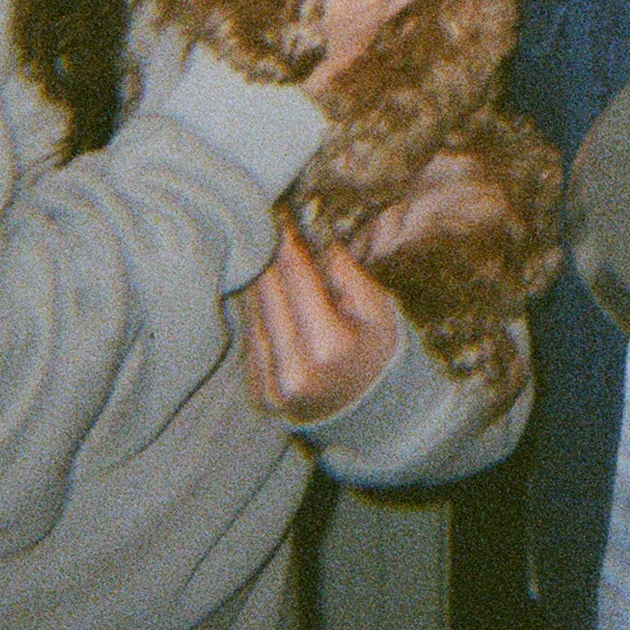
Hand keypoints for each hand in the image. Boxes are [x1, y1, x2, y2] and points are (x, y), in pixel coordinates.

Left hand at [239, 227, 404, 423]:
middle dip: (267, 255)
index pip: (295, 277)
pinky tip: (267, 293)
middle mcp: (291, 369)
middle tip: (268, 223)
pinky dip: (257, 311)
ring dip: (257, 280)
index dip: (286, 241)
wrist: (374, 415)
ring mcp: (269, 385)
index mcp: (328, 346)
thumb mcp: (380, 310)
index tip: (280, 214)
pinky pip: (250, 337)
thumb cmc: (380, 353)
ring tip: (266, 254)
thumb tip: (313, 236)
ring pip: (251, 313)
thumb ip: (346, 273)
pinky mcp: (257, 392)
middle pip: (265, 292)